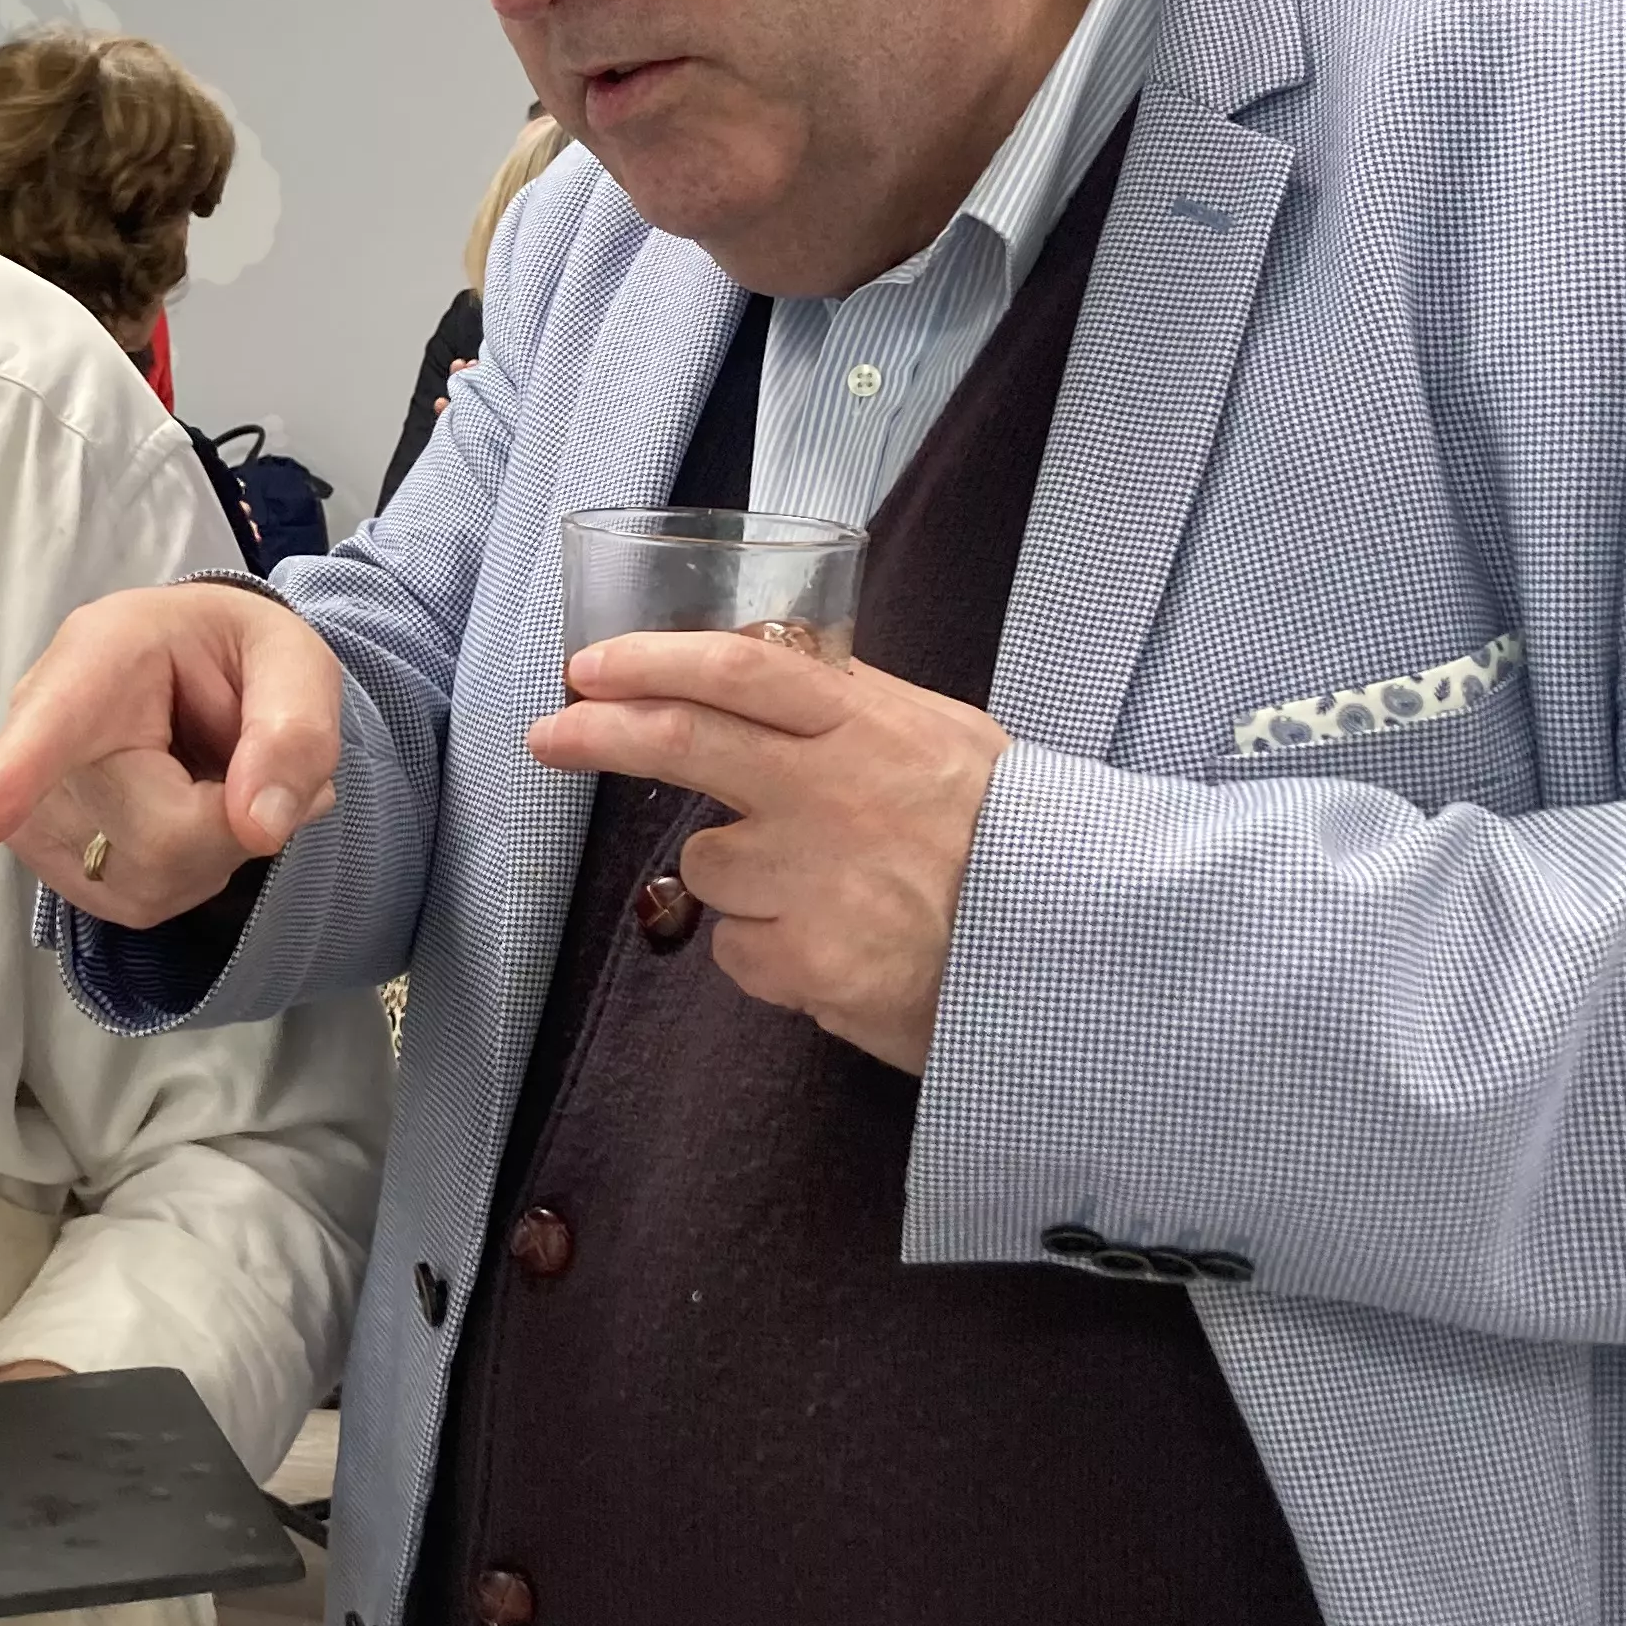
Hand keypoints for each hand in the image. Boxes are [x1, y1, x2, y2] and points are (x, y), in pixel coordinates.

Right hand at [0, 582, 337, 924]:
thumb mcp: (293, 662)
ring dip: (209, 853)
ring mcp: (31, 800)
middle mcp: (42, 725)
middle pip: (151, 837)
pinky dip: (184, 874)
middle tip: (249, 767)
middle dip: (226, 823)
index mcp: (102, 655)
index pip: (52, 725)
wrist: (193, 670)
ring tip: (208, 784)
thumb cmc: (235, 656)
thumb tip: (259, 829)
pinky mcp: (44, 856)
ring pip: (142, 881)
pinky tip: (182, 818)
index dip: (9, 780)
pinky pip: (134, 902)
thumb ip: (295, 731)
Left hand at [527, 631, 1006, 1073]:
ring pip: (708, 867)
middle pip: (684, 742)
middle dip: (598, 732)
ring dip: (738, 880)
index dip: (651, 661)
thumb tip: (751, 670)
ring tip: (826, 894)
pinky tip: (838, 949)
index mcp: (867, 726)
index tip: (590, 666)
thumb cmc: (1009, 839)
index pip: (738, 669)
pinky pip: (740, 952)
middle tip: (550, 736)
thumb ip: (848, 707)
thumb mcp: (944, 741)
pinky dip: (769, 954)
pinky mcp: (813, 964)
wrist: (1075, 946)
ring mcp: (819, 880)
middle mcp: (834, 792)